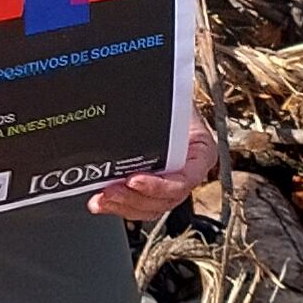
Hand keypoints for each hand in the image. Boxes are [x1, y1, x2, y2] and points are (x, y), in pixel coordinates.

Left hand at [89, 107, 218, 219]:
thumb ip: (159, 106)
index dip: (158, 186)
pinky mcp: (152, 186)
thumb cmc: (173, 96)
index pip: (183, 180)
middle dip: (134, 199)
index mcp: (201, 153)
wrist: (169, 95)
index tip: (134, 180)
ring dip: (123, 205)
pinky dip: (118, 205)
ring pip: (149, 207)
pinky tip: (101, 201)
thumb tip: (135, 103)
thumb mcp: (173, 99)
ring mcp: (170, 182)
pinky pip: (138, 204)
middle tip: (110, 191)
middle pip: (165, 200)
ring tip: (102, 199)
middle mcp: (189, 172)